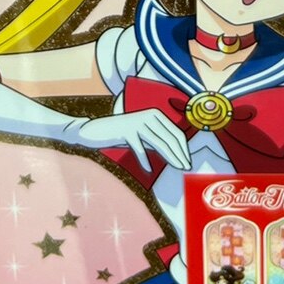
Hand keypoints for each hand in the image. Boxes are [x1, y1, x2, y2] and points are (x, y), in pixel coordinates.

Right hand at [69, 109, 190, 170]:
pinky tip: (149, 169)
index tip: (188, 161)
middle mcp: (149, 115)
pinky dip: (145, 160)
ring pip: (158, 142)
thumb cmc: (123, 135)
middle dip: (179, 154)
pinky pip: (139, 148)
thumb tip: (177, 154)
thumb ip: (158, 140)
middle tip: (185, 168)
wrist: (96, 130)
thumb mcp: (143, 135)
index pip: (175, 132)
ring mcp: (137, 121)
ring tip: (175, 168)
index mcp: (156, 114)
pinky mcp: (126, 130)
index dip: (184, 148)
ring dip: (169, 157)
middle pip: (169, 137)